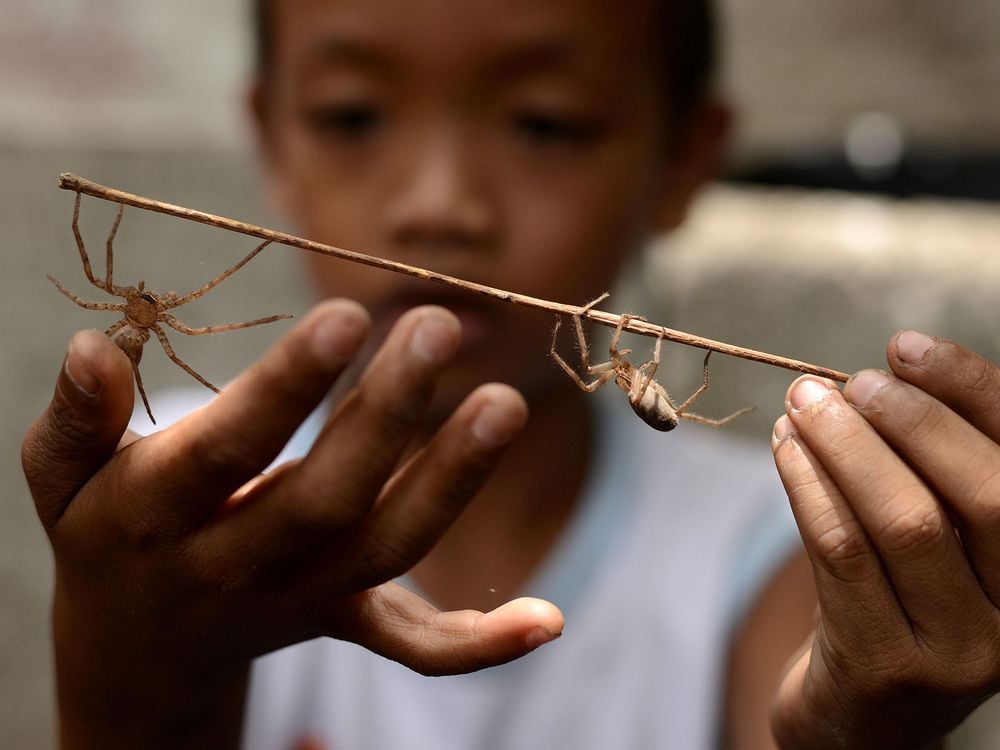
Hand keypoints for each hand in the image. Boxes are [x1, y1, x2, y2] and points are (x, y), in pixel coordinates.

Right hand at [22, 299, 562, 748]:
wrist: (142, 649)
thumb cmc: (107, 532)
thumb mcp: (61, 478)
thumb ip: (75, 418)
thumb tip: (94, 346)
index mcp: (160, 520)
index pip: (227, 452)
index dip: (286, 389)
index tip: (348, 315)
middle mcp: (240, 569)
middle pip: (326, 500)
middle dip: (386, 416)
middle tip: (439, 327)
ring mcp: (302, 601)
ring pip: (386, 550)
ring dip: (451, 483)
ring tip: (504, 403)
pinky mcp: (345, 619)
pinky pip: (414, 646)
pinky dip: (480, 643)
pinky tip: (547, 620)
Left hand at [769, 330, 999, 748]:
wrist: (864, 721)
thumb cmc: (901, 607)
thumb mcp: (937, 543)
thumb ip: (930, 467)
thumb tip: (895, 368)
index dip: (971, 392)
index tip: (906, 345)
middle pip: (979, 494)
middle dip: (908, 421)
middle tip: (844, 381)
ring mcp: (961, 652)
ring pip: (904, 521)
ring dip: (844, 447)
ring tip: (801, 403)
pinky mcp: (888, 668)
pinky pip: (841, 554)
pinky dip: (808, 487)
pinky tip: (784, 448)